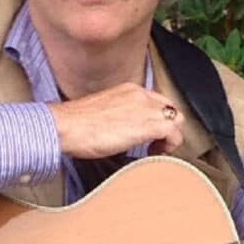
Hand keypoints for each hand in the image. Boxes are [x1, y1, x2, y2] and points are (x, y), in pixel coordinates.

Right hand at [48, 82, 183, 158]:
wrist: (67, 126)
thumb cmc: (74, 124)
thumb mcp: (101, 114)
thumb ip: (116, 117)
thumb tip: (119, 131)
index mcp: (128, 90)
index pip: (155, 100)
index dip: (156, 118)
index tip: (148, 133)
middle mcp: (140, 95)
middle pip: (169, 108)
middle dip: (166, 126)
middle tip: (155, 143)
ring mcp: (146, 108)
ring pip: (176, 119)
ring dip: (170, 137)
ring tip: (156, 150)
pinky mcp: (149, 125)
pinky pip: (174, 134)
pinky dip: (169, 146)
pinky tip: (154, 153)